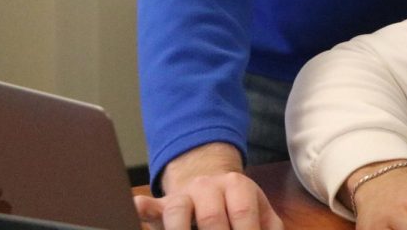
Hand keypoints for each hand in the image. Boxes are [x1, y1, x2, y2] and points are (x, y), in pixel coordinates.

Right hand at [134, 142, 282, 229]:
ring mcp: (182, 195)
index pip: (242, 213)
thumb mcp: (259, 210)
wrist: (208, 182)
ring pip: (178, 211)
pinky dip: (143, 209)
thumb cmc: (237, 204)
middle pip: (212, 217)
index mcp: (237, 186)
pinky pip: (149, 206)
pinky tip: (137, 209)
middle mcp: (208, 187)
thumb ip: (269, 226)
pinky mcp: (161, 206)